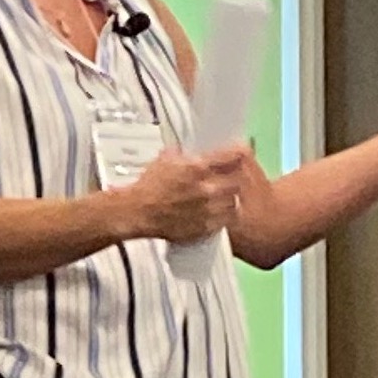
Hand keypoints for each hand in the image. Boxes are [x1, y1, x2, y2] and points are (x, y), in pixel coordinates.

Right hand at [119, 145, 250, 243]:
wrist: (136, 212)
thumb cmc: (147, 186)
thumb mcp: (165, 160)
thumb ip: (183, 154)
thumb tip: (191, 150)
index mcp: (198, 168)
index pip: (233, 156)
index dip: (240, 152)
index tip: (242, 151)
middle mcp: (207, 189)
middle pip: (238, 181)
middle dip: (236, 177)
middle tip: (232, 176)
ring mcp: (207, 210)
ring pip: (234, 202)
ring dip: (230, 198)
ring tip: (223, 196)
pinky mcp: (204, 227)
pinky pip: (225, 221)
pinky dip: (223, 216)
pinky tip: (216, 212)